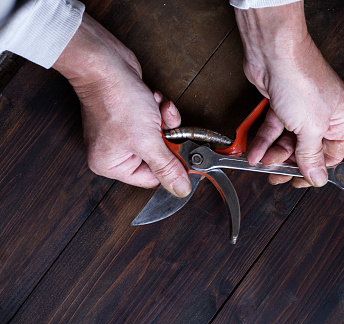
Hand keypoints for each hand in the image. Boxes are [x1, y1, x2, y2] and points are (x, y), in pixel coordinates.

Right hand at [53, 14, 191, 196]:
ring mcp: (123, 131)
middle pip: (157, 156)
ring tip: (158, 109)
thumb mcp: (148, 141)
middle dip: (167, 138)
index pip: (151, 178)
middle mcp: (114, 150)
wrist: (107, 63)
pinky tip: (154, 99)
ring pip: (160, 135)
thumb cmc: (116, 100)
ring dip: (165, 121)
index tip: (186, 157)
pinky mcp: (132, 113)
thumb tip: (181, 189)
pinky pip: (156, 119)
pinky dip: (160, 109)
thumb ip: (167, 167)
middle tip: (169, 129)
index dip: (170, 167)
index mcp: (110, 164)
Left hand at [235, 2, 343, 187]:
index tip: (300, 181)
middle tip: (277, 175)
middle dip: (290, 163)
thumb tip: (317, 177)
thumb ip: (312, 156)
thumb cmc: (299, 78)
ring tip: (263, 162)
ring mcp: (301, 108)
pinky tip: (255, 152)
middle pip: (307, 149)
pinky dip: (264, 141)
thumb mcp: (310, 128)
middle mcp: (323, 113)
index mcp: (341, 117)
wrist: (272, 52)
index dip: (316, 170)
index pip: (332, 153)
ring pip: (288, 140)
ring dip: (274, 154)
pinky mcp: (281, 104)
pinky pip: (273, 129)